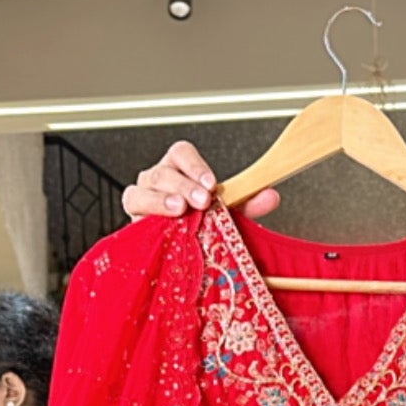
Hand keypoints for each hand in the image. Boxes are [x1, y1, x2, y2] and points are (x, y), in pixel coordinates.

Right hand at [121, 141, 280, 221]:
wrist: (177, 252)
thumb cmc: (198, 224)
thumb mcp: (226, 213)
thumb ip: (246, 204)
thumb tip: (271, 195)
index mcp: (178, 170)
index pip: (181, 154)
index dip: (195, 166)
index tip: (211, 184)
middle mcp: (156, 181)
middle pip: (163, 172)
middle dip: (184, 185)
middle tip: (202, 201)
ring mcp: (141, 200)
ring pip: (141, 191)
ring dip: (162, 200)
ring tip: (179, 209)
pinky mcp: (134, 224)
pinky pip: (133, 216)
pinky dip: (147, 218)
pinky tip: (160, 225)